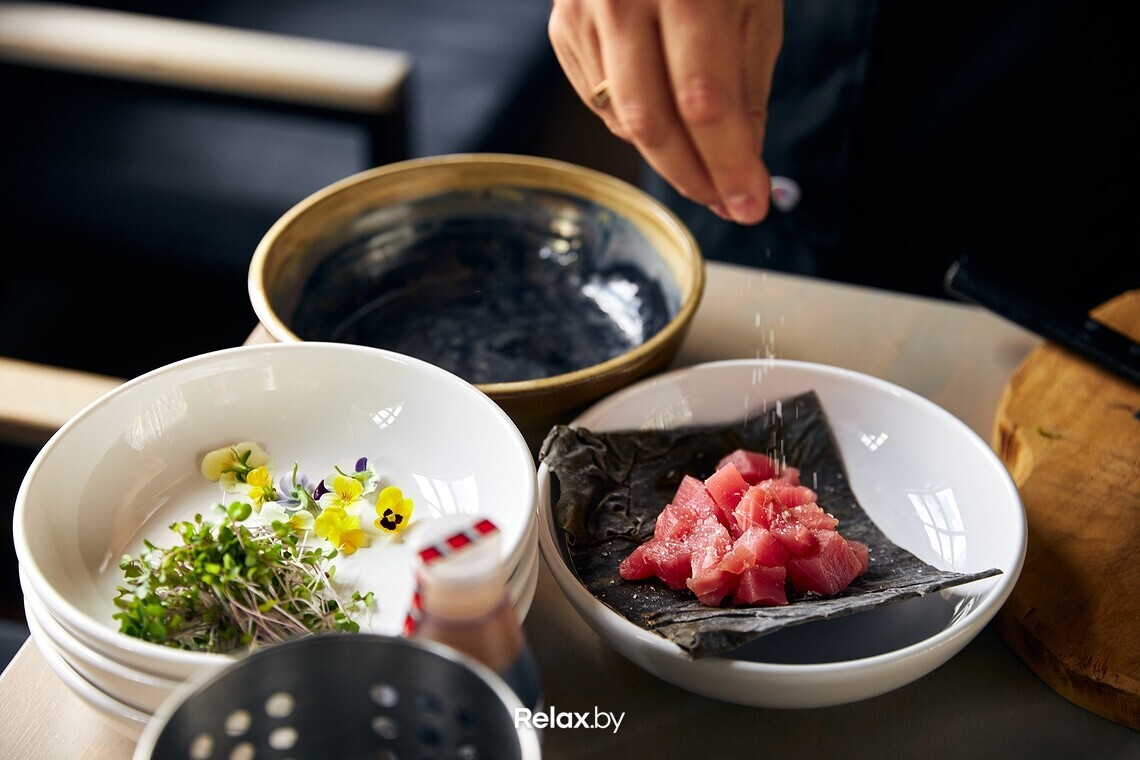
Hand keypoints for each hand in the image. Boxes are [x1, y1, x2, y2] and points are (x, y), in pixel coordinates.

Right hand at [549, 0, 781, 224]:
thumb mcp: (751, 5)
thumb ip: (745, 89)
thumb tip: (742, 167)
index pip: (704, 103)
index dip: (728, 164)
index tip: (750, 204)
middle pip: (651, 122)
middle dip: (693, 176)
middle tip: (726, 200)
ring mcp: (582, 12)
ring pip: (622, 119)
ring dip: (668, 153)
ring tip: (705, 157)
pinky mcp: (561, 27)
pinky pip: (599, 100)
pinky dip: (636, 120)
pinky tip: (663, 112)